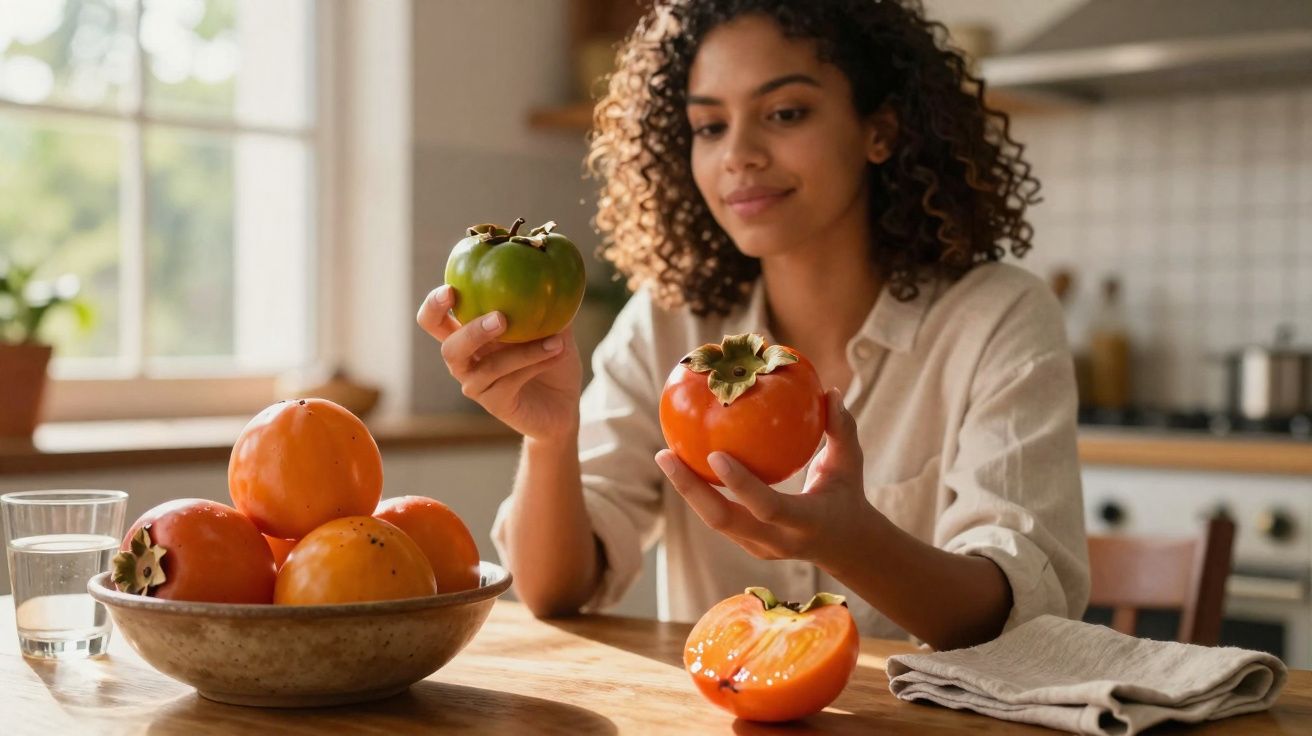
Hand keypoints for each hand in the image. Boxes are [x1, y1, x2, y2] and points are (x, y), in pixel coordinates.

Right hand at [417, 284, 581, 441]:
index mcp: (470, 334)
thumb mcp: (554, 325)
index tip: (451, 289)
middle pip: (448, 348)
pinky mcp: (495, 404)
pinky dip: (535, 364)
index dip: (434, 305)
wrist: (565, 403)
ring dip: (523, 351)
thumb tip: (553, 268)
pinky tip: (558, 352)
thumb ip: (547, 300)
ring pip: (487, 367)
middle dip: (470, 331)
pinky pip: (510, 382)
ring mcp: (478, 385)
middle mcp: (467, 361)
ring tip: (554, 339)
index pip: (436, 320)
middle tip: (499, 317)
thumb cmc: (552, 357)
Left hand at [654, 389, 874, 568]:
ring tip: (665, 456)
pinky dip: (698, 492)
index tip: (715, 454)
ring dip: (687, 490)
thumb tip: (829, 392)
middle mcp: (777, 541)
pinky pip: (717, 517)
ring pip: (714, 521)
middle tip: (665, 455)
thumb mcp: (851, 464)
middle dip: (691, 490)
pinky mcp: (747, 544)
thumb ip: (842, 430)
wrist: (846, 546)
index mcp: (805, 523)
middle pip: (724, 521)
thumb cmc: (848, 495)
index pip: (768, 508)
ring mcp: (759, 547)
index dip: (741, 485)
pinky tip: (682, 462)